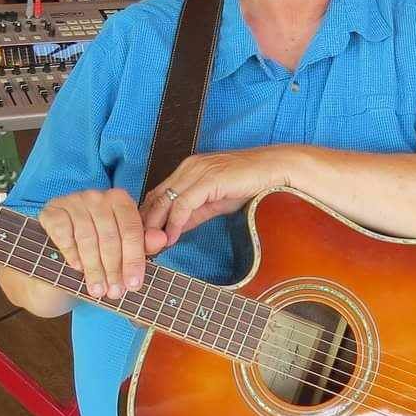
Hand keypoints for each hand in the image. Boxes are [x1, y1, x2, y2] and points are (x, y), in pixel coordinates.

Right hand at [39, 187, 165, 301]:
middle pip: (110, 236)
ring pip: (88, 239)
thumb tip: (162, 239)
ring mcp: (73, 201)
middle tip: (115, 292)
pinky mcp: (52, 211)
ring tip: (98, 290)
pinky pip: (64, 235)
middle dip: (114, 269)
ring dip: (94, 269)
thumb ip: (143, 242)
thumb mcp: (122, 244)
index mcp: (120, 199)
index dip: (134, 259)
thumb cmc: (97, 243)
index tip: (134, 285)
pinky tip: (78, 269)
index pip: (132, 230)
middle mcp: (97, 195)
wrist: (58, 243)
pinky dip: (72, 254)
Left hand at [140, 147, 290, 245]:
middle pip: (155, 197)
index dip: (148, 218)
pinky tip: (172, 237)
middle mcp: (188, 167)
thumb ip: (194, 213)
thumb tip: (173, 230)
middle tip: (141, 247)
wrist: (275, 170)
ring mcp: (197, 171)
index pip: (157, 194)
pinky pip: (183, 204)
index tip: (144, 240)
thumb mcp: (215, 202)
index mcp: (189, 170)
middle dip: (145, 224)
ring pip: (165, 201)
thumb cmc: (251, 183)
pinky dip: (174, 223)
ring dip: (156, 226)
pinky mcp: (208, 178)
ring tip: (153, 246)